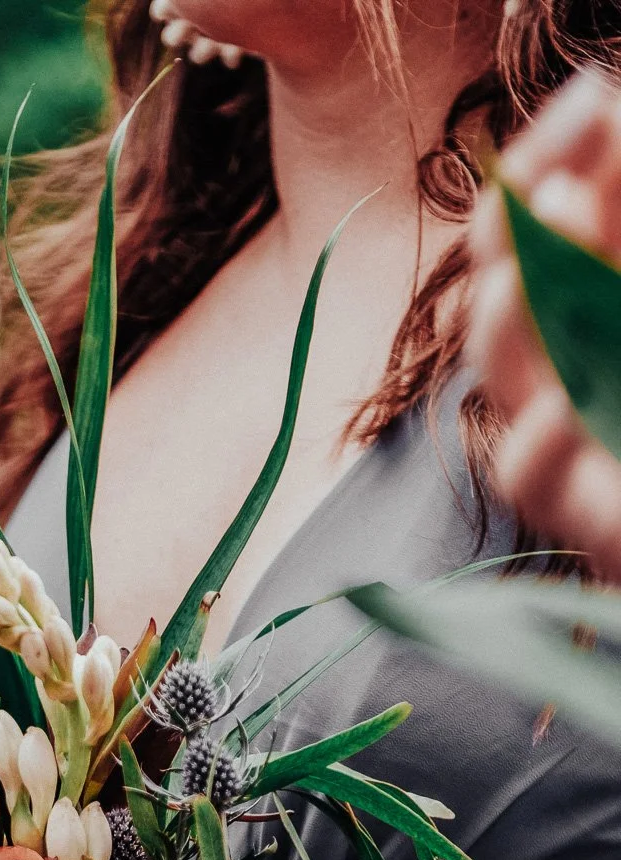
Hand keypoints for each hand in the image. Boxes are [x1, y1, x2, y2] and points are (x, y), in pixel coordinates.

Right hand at [469, 70, 620, 579]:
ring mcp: (567, 439)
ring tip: (533, 266)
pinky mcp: (583, 515)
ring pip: (506, 374)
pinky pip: (532, 476)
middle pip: (507, 285)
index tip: (588, 101)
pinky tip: (565, 408)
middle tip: (558, 183)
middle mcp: (564, 364)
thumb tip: (597, 105)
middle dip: (520, 227)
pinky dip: (539, 442)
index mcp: (584, 302)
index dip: (544, 159)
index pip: (533, 219)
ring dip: (507, 316)